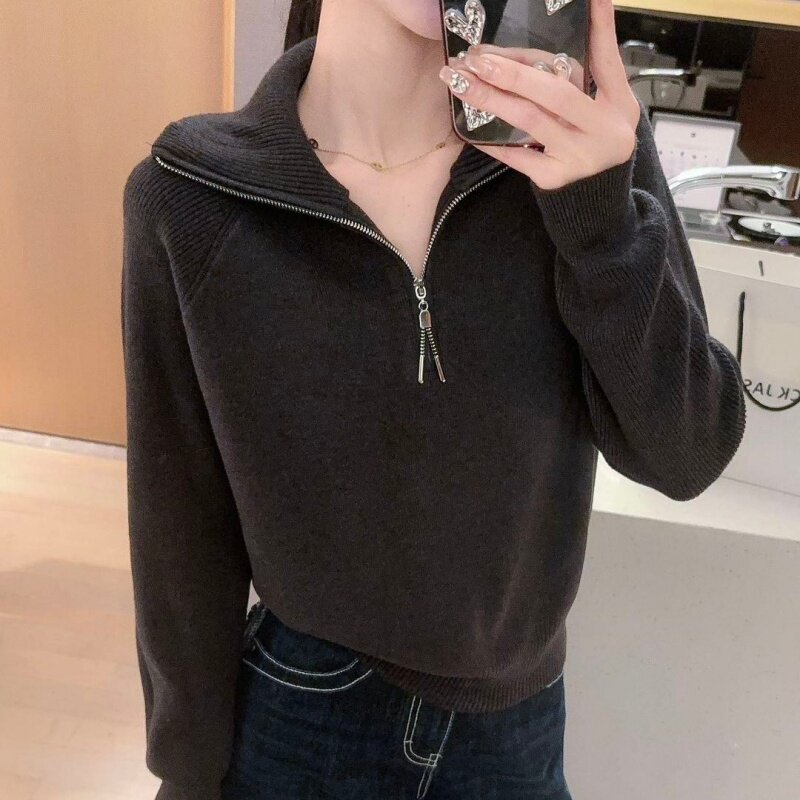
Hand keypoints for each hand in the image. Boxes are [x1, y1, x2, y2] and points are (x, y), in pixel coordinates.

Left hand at [438, 0, 640, 190]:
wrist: (598, 195)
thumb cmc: (597, 137)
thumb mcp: (610, 102)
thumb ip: (598, 63)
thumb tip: (593, 6)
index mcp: (618, 104)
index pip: (606, 61)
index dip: (599, 29)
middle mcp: (601, 129)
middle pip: (553, 93)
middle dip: (512, 72)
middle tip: (477, 58)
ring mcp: (577, 155)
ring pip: (529, 119)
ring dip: (491, 98)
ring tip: (460, 81)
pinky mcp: (554, 177)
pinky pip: (517, 154)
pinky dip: (492, 140)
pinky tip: (468, 126)